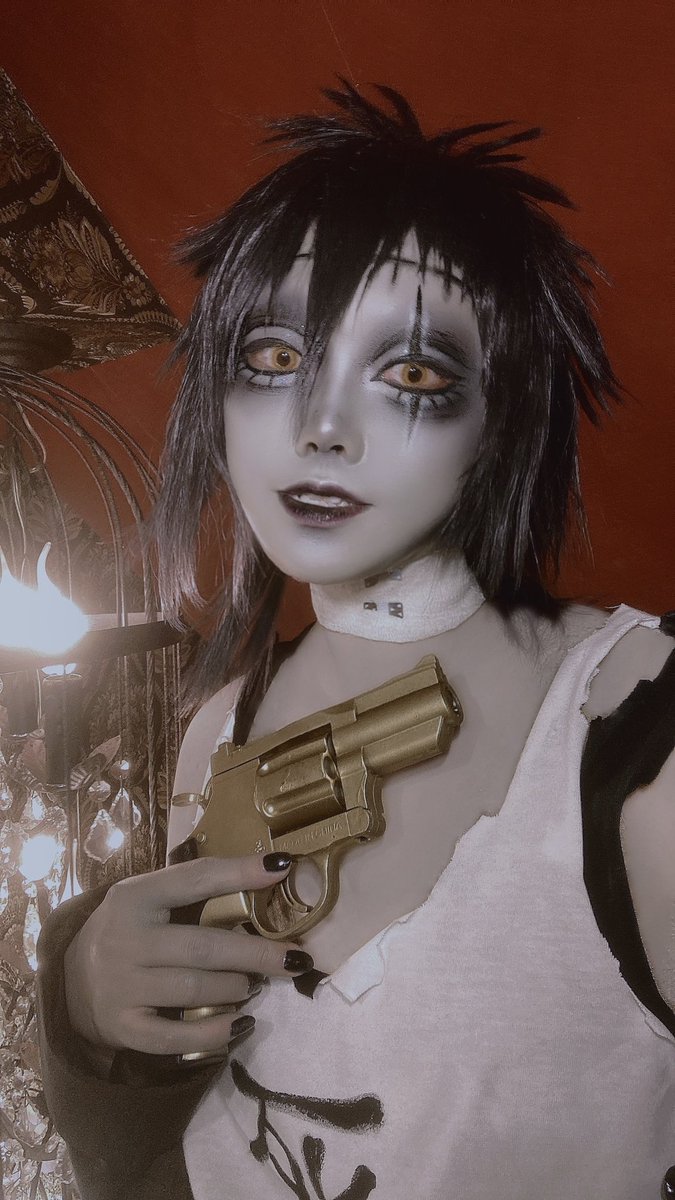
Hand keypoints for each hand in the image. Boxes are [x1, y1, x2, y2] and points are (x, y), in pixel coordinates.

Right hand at [63, 854, 312, 1057]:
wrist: (70, 978)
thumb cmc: (129, 931)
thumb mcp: (149, 899)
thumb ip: (194, 889)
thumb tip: (269, 874)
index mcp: (134, 896)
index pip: (193, 879)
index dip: (239, 873)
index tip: (281, 868)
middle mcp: (124, 939)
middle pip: (203, 946)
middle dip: (256, 954)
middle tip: (294, 959)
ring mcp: (120, 985)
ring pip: (193, 989)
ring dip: (235, 988)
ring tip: (254, 987)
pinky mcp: (121, 1026)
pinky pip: (174, 1037)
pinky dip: (213, 1032)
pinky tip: (240, 1025)